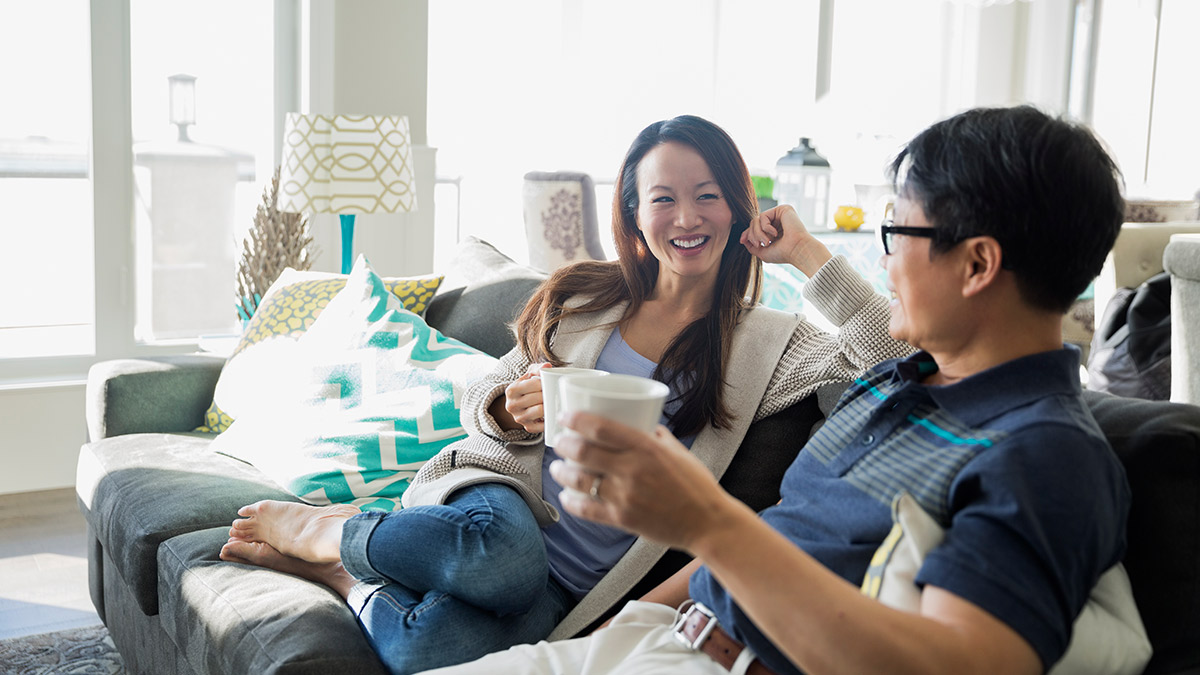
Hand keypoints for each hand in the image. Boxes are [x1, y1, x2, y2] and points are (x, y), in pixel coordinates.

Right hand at [501, 362, 550, 433]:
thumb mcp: (528, 375)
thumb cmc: (526, 388)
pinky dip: (549, 418)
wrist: (518, 406)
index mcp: (511, 390)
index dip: (545, 383)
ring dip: (549, 405)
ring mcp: (519, 418)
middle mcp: (512, 405)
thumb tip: (547, 366)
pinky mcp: (528, 427)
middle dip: (548, 394)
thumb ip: (538, 369)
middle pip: (539, 397)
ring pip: (540, 410)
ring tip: (552, 401)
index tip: (548, 383)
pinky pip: (543, 424)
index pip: (535, 384)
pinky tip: (550, 412)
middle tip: (553, 392)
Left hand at [549, 411, 739, 550]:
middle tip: (559, 442)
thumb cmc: (697, 485)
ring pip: (579, 480)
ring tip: (556, 468)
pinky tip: (566, 496)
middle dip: (563, 444)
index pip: (600, 428)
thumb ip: (658, 438)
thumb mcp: (679, 452)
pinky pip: (586, 509)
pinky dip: (571, 502)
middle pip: (583, 451)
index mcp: (646, 448)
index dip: (575, 420)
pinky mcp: (622, 520)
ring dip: (561, 472)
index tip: (564, 417)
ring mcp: (625, 496)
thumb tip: (645, 425)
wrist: (708, 523)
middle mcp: (632, 469)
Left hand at [740, 204, 831, 276]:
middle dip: (753, 235)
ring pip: (756, 219)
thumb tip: (743, 239)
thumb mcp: (763, 252)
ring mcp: (780, 215)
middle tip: (761, 245)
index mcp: (773, 231)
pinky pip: (763, 216)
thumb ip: (752, 246)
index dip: (747, 233)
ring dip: (758, 233)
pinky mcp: (783, 209)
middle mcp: (777, 221)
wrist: (797, 250)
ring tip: (767, 242)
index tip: (742, 240)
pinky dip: (765, 227)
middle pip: (753, 223)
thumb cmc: (783, 253)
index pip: (755, 228)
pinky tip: (775, 234)